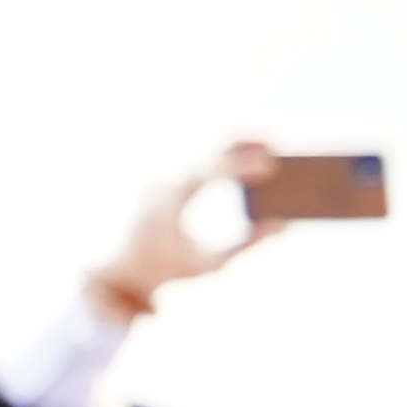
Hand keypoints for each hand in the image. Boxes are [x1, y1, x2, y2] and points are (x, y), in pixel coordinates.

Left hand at [88, 139, 282, 318]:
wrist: (124, 268)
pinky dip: (220, 156)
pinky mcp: (163, 180)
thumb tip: (281, 224)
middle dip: (239, 144)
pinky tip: (242, 151)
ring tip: (265, 141)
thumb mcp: (212, 264)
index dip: (239, 166)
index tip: (268, 165)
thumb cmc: (169, 269)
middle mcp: (162, 184)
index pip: (206, 173)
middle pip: (204, 153)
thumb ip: (247, 244)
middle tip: (273, 138)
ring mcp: (160, 179)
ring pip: (200, 152)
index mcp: (170, 204)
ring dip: (231, 146)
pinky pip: (194, 161)